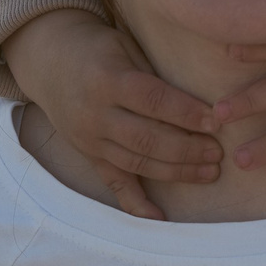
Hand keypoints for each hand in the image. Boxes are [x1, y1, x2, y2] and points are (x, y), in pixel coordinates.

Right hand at [0, 9, 221, 219]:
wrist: (47, 59)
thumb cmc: (96, 47)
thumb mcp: (124, 47)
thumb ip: (153, 76)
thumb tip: (197, 106)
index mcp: (106, 80)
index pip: (152, 101)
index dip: (186, 113)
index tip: (216, 121)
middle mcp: (95, 114)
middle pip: (147, 138)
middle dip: (188, 148)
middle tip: (218, 152)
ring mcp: (89, 139)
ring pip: (137, 162)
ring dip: (176, 171)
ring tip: (209, 172)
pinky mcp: (89, 155)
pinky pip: (113, 183)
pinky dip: (135, 204)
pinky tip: (160, 218)